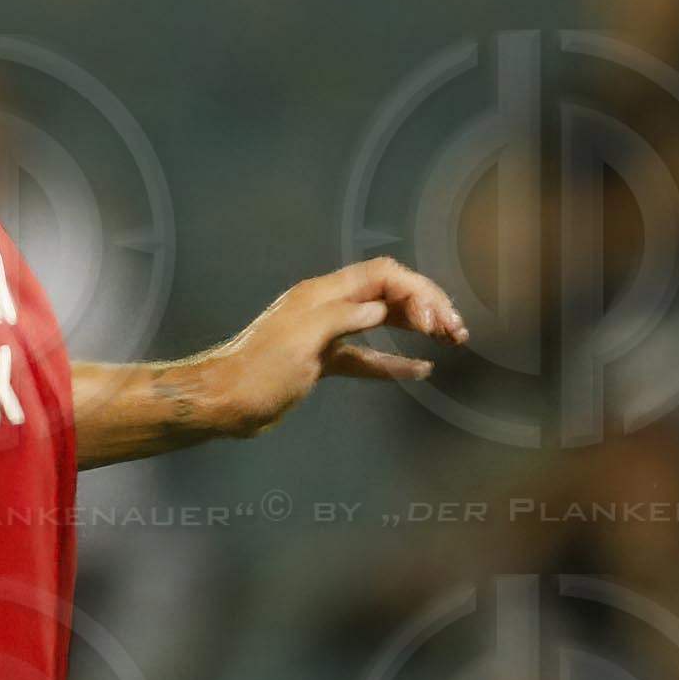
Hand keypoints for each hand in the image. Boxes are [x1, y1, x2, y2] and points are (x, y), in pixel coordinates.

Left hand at [199, 255, 468, 432]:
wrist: (223, 403)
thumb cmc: (258, 372)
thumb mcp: (302, 340)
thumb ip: (344, 318)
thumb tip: (380, 310)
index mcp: (324, 294)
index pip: (383, 276)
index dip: (416, 292)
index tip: (433, 322)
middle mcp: (329, 307)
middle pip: (389, 294)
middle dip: (426, 306)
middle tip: (456, 331)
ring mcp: (327, 334)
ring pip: (382, 322)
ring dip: (417, 328)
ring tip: (451, 341)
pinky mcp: (323, 362)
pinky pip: (366, 358)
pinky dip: (393, 362)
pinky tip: (420, 371)